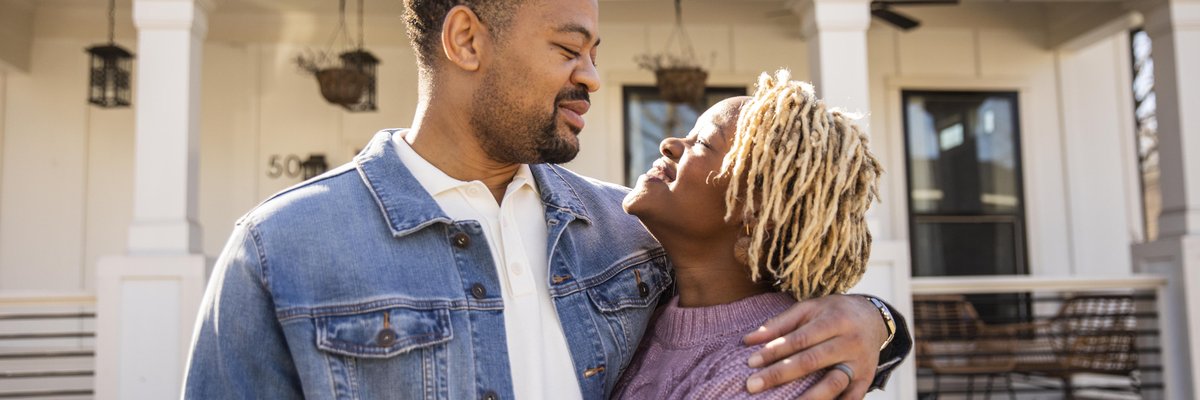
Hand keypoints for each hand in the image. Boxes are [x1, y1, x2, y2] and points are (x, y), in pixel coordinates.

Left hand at [743, 294, 886, 398]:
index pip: (800, 339)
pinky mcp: (866, 380)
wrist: (874, 318)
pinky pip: (852, 398)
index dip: (775, 352)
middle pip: (812, 361)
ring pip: (833, 384)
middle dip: (780, 375)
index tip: (751, 363)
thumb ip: (780, 324)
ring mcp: (860, 363)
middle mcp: (850, 342)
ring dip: (807, 398)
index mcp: (835, 320)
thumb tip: (748, 340)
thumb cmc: (833, 312)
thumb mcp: (809, 309)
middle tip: (752, 386)